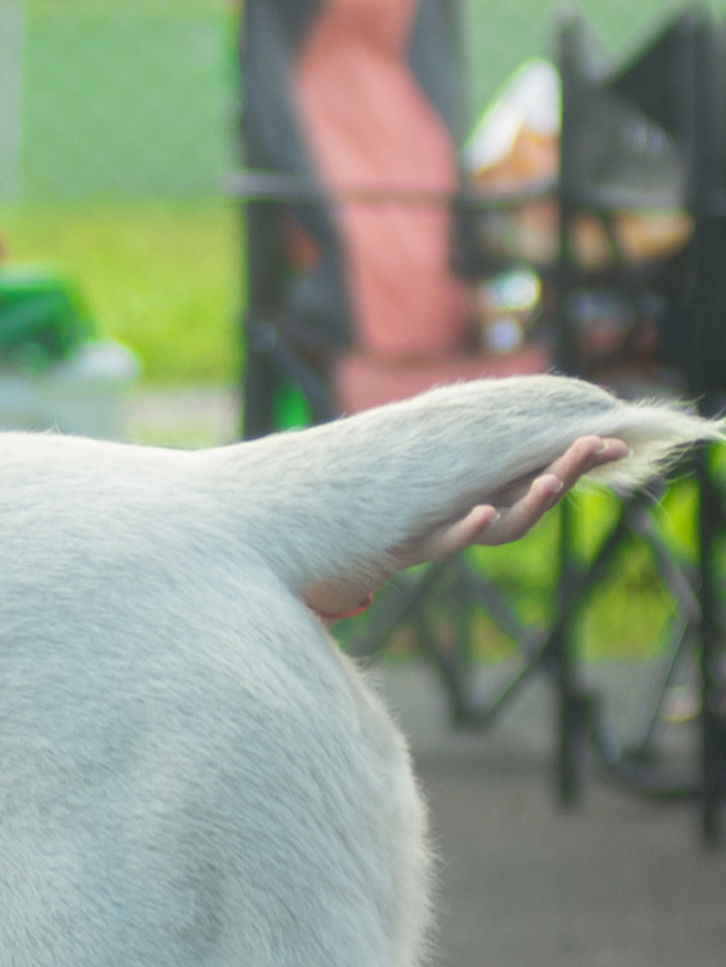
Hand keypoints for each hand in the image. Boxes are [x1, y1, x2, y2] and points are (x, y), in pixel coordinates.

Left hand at [305, 434, 629, 622]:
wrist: (348, 542)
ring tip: (551, 479)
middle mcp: (484, 517)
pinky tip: (484, 511)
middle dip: (569, 473)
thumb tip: (512, 424)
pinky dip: (470, 528)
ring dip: (533, 504)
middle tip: (596, 447)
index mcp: (494, 495)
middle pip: (537, 500)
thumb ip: (476, 454)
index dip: (582, 464)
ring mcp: (456, 532)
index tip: (618, 444)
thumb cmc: (402, 502)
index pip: (549, 476)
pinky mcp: (422, 543)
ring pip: (506, 527)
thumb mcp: (441, 473)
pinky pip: (452, 540)